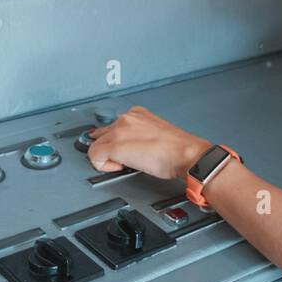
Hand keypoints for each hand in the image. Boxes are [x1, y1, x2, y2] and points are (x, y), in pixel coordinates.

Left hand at [85, 106, 211, 179]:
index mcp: (137, 113)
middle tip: (121, 161)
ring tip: (123, 164)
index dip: (115, 142)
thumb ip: (140, 134)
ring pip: (96, 145)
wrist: (186, 154)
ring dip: (106, 157)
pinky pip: (94, 156)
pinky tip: (119, 167)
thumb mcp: (156, 132)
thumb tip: (131, 146)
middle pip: (102, 135)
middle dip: (108, 149)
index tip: (121, 151)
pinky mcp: (116, 146)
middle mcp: (126, 118)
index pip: (113, 126)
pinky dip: (103, 166)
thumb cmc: (178, 149)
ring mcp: (120, 131)